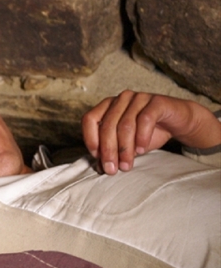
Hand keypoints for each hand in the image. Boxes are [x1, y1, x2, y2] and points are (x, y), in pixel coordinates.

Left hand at [82, 91, 220, 174]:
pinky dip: (141, 138)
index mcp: (108, 106)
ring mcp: (139, 98)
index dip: (90, 139)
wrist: (179, 122)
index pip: (89, 119)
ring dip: (125, 149)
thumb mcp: (127, 145)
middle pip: (107, 125)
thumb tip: (99, 168)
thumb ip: (112, 153)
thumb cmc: (149, 132)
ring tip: (127, 165)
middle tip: (112, 169)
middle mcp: (121, 99)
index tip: (97, 158)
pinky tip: (141, 150)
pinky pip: (145, 120)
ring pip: (125, 125)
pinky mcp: (157, 101)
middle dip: (108, 150)